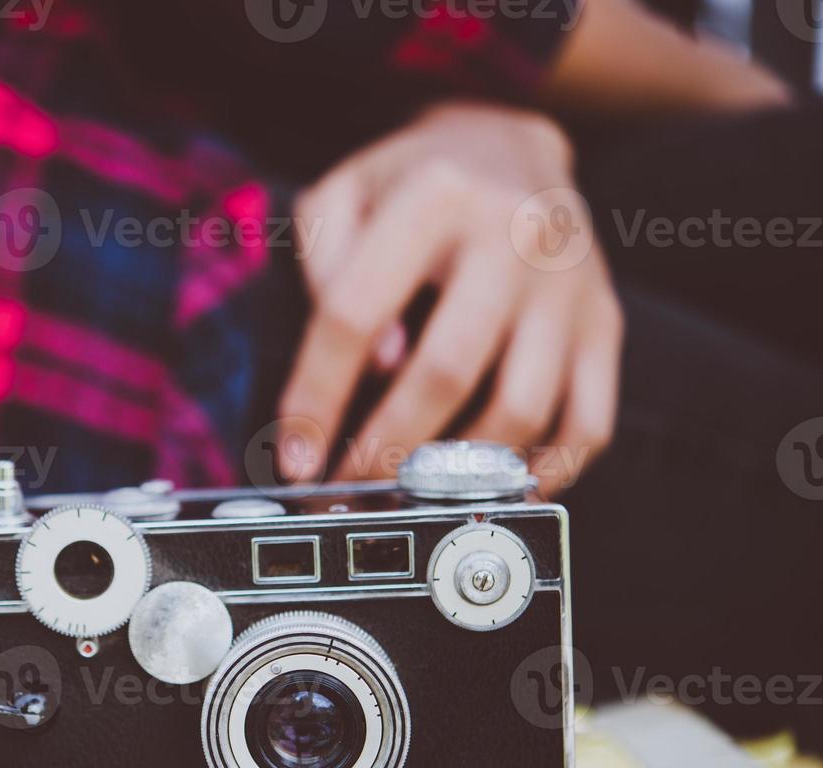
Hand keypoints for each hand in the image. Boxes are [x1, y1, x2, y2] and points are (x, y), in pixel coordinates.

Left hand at [278, 101, 623, 495]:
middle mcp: (516, 235)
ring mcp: (570, 284)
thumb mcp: (342, 195)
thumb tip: (376, 364)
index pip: (357, 314)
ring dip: (457, 470)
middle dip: (386, 447)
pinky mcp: (603, 322)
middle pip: (447, 371)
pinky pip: (588, 420)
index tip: (296, 457)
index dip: (316, 395)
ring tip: (410, 488)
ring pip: (521, 408)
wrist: (512, 146)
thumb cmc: (409, 183)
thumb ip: (328, 268)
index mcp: (437, 195)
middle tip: (348, 486)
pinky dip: (544, 471)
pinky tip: (494, 489)